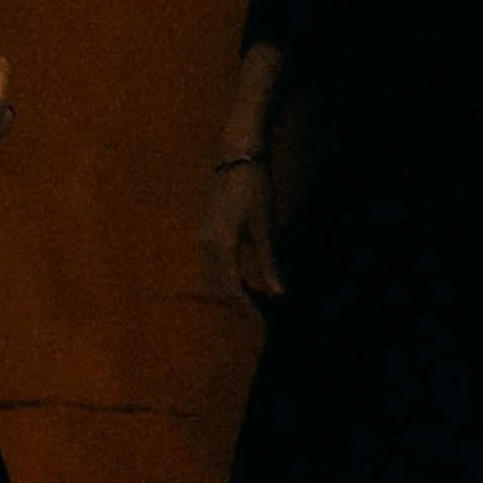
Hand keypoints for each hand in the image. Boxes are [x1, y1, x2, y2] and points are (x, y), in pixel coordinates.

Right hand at [200, 155, 284, 314]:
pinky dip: (229, 281)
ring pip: (214, 279)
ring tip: (257, 305)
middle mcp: (206, 244)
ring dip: (233, 295)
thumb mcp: (265, 227)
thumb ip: (269, 263)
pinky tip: (247, 284)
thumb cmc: (254, 188)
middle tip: (263, 320)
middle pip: (220, 288)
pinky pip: (214, 267)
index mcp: (220, 244)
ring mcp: (204, 238)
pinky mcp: (207, 233)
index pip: (232, 288)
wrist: (237, 157)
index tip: (264, 325)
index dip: (248, 309)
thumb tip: (279, 294)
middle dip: (240, 307)